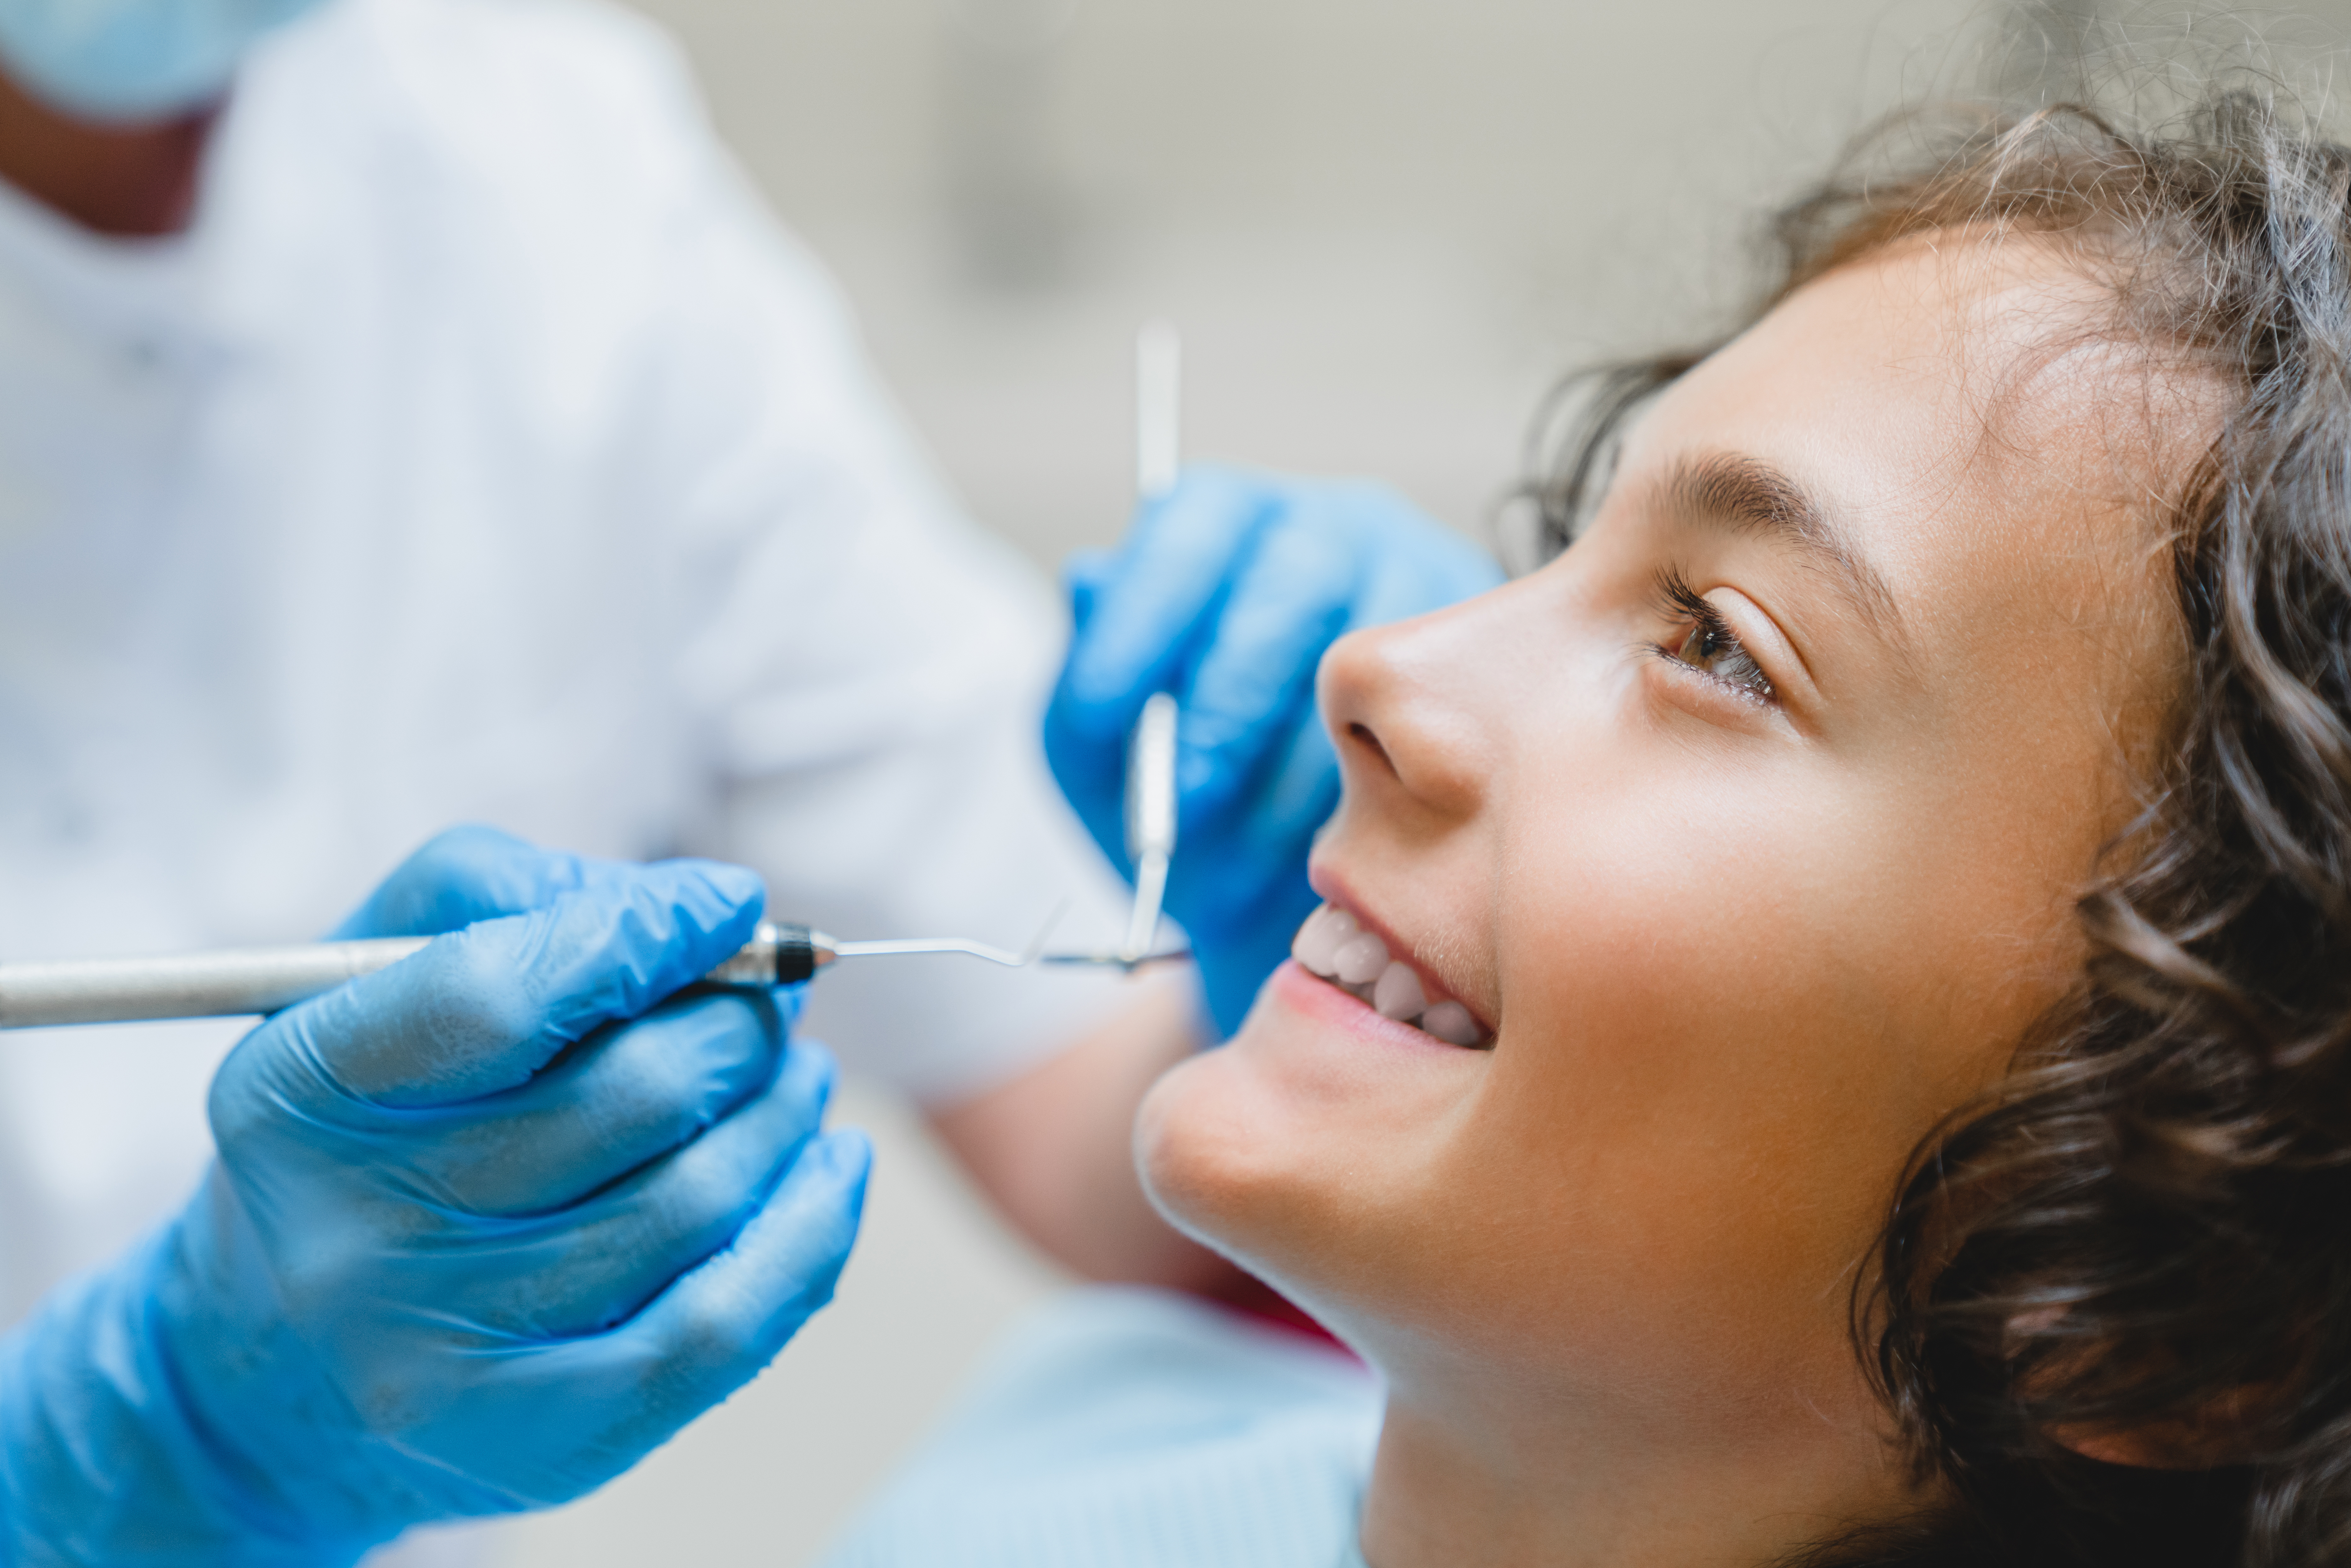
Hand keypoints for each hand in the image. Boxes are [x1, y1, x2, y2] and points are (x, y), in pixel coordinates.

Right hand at [0, 827, 868, 1564]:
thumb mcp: (382, 972)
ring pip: (697, 1198)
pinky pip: (723, 1326)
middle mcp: (356, 1232)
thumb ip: (522, 899)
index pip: (498, 993)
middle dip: (739, 1026)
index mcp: (302, 1091)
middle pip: (629, 1093)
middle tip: (771, 1005)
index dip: (648, 932)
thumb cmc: (370, 1121)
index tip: (732, 903)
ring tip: (795, 1073)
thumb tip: (698, 909)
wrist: (282, 1354)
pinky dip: (809, 1229)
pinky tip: (831, 1164)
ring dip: (783, 1113)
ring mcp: (446, 1349)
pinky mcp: (539, 1439)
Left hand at [1046, 467, 1501, 1035]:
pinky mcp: (1491, 658)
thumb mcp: (1103, 747)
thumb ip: (1084, 686)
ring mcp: (1426, 580)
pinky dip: (1376, 802)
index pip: (1187, 530)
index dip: (1144, 620)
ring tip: (1244, 857)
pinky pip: (1442, 724)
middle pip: (1292, 584)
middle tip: (1186, 796)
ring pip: (1375, 660)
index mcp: (1228, 523)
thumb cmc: (1185, 793)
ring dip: (1298, 772)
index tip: (1104, 713)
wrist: (1293, 877)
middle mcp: (1334, 527)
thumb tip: (1091, 582)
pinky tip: (1332, 854)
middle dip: (1229, 703)